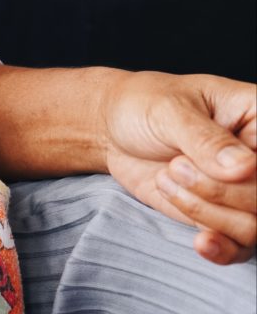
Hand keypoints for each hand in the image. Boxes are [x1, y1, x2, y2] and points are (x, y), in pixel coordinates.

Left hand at [104, 71, 255, 264]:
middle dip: (219, 189)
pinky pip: (239, 246)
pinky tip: (201, 242)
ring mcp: (243, 189)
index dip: (253, 171)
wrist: (112, 129)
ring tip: (167, 179)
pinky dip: (222, 248)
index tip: (228, 167)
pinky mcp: (222, 214)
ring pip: (253, 226)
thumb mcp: (168, 111)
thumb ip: (206, 139)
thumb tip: (247, 167)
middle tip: (176, 165)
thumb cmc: (144, 106)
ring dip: (206, 210)